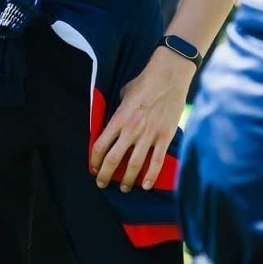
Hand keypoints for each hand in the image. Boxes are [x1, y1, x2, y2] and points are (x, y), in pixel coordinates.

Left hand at [90, 48, 193, 191]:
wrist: (169, 76)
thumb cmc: (145, 82)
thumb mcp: (124, 94)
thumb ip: (119, 111)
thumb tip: (116, 121)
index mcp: (118, 119)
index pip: (100, 146)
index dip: (94, 161)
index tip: (93, 168)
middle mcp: (131, 130)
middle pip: (113, 160)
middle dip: (105, 175)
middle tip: (102, 183)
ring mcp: (149, 134)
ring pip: (134, 165)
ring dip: (127, 180)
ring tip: (124, 187)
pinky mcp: (165, 136)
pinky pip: (156, 161)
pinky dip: (150, 176)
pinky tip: (146, 185)